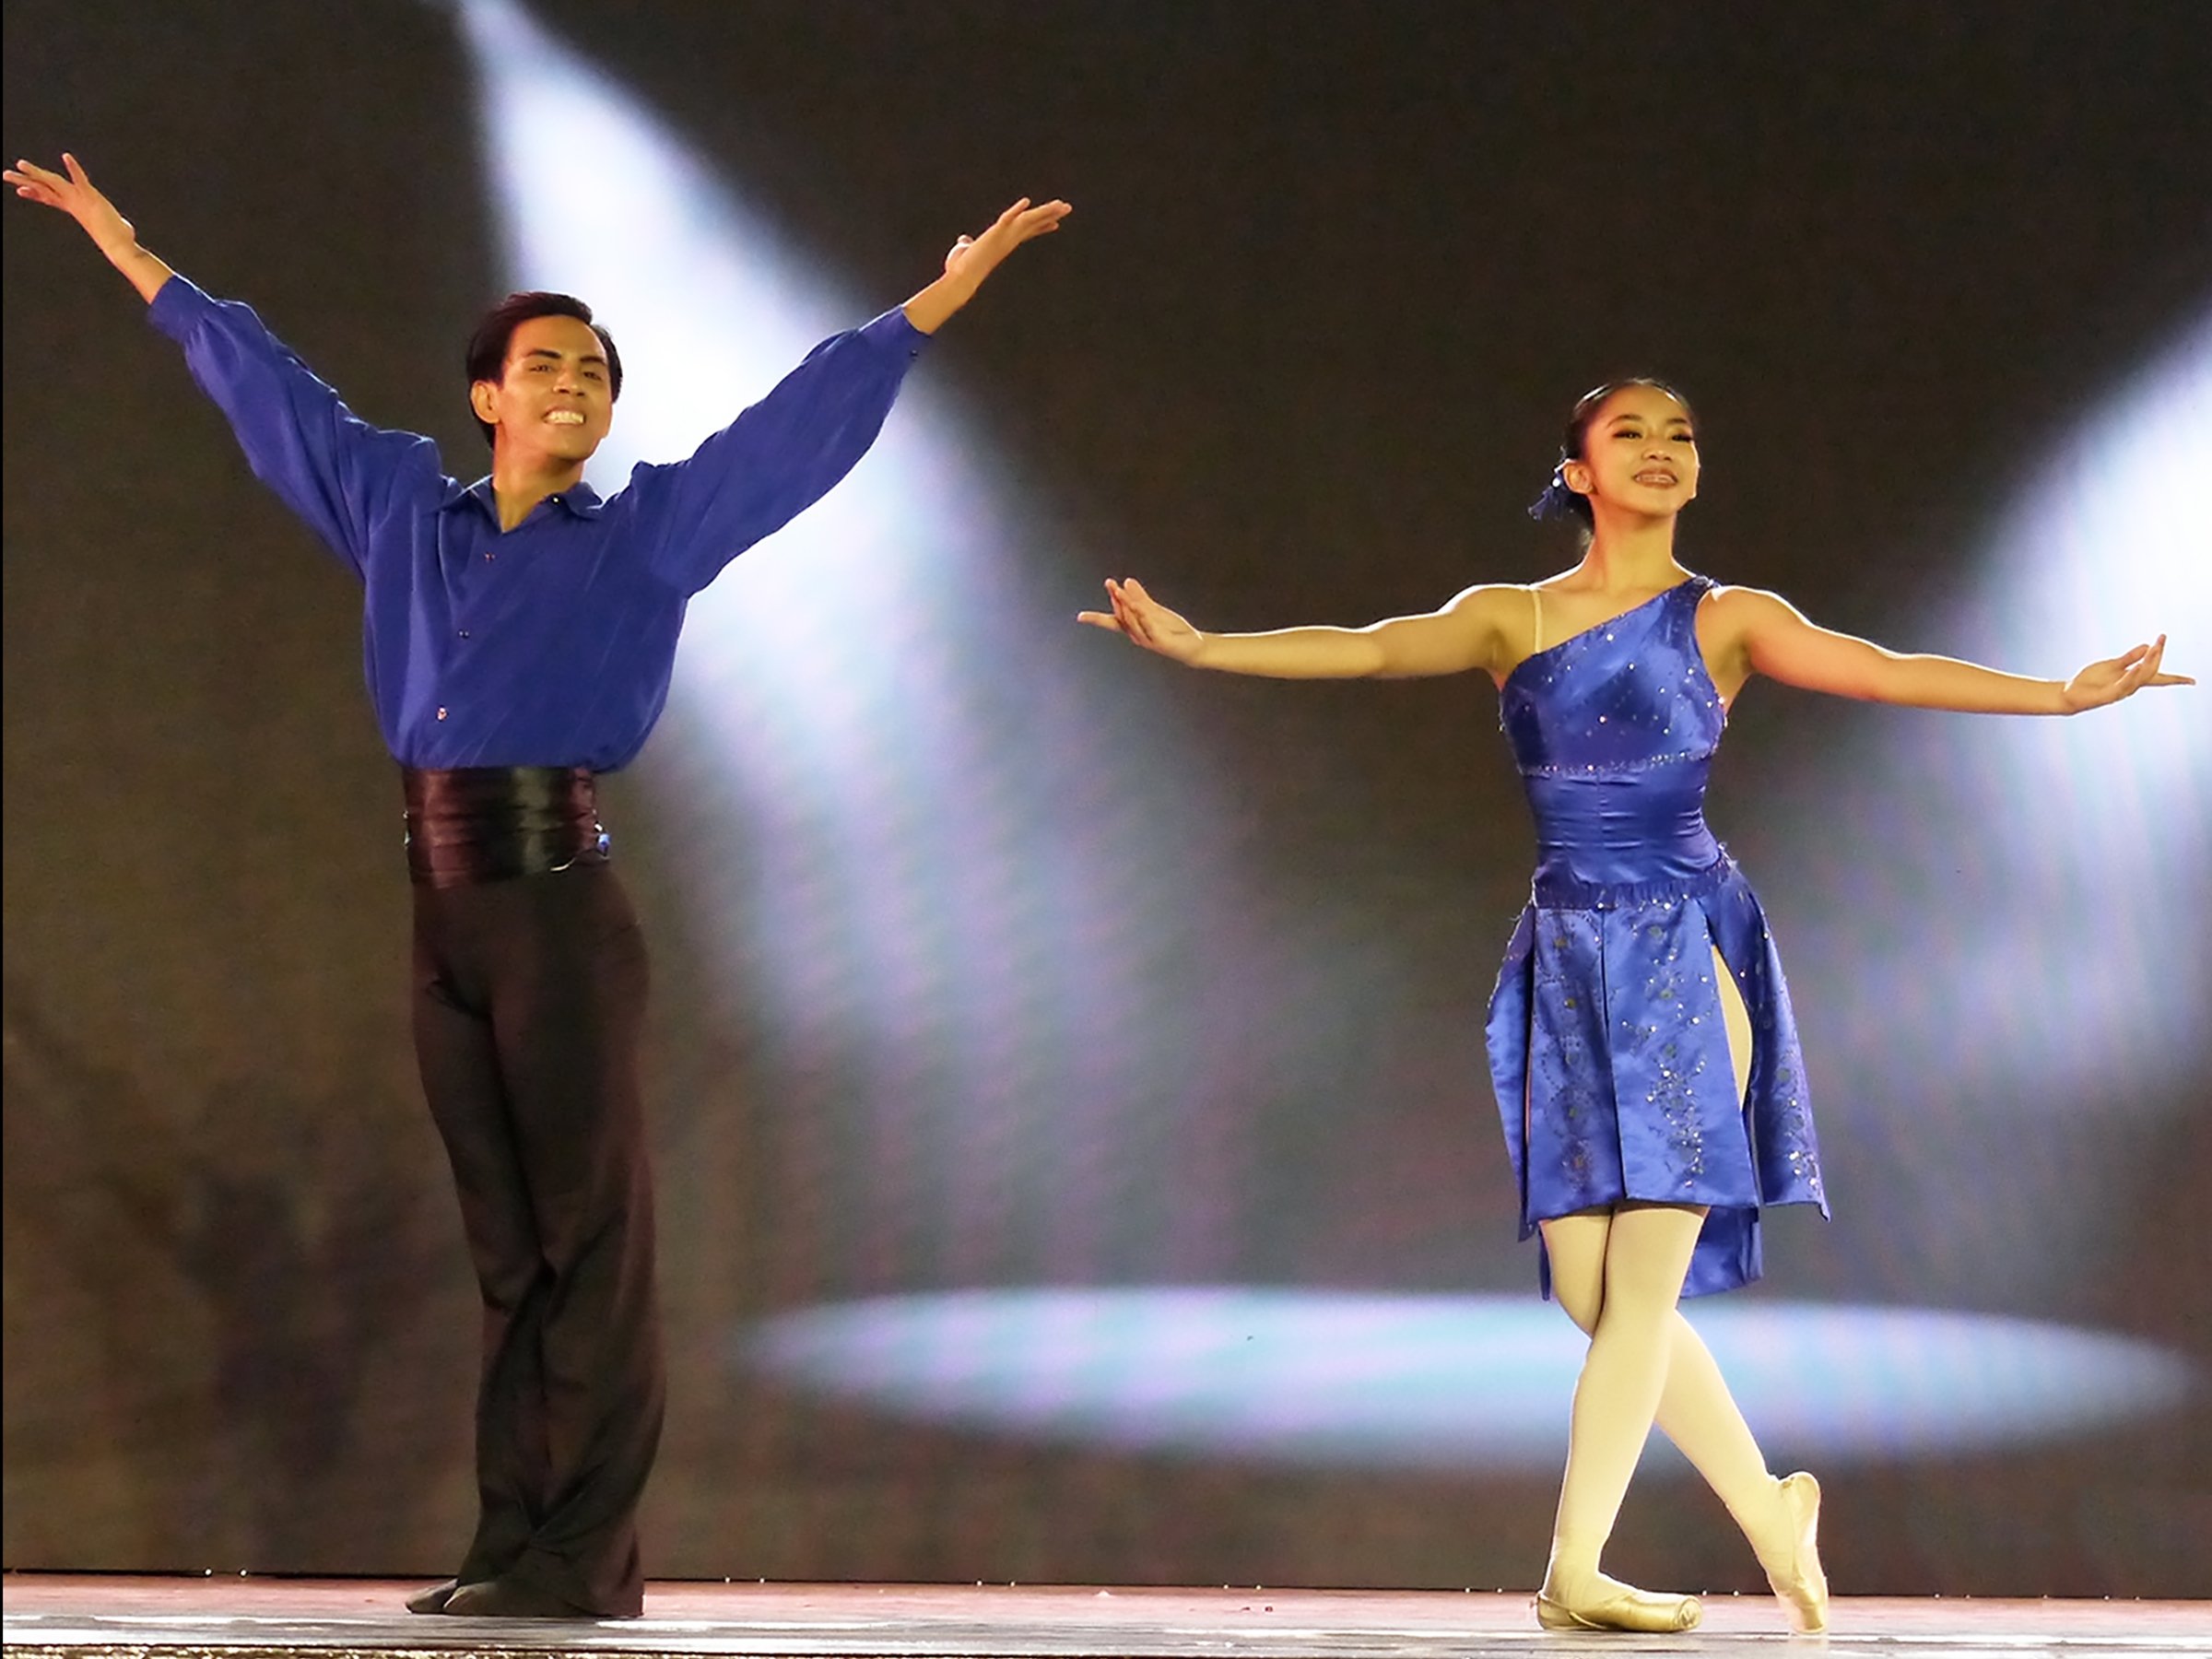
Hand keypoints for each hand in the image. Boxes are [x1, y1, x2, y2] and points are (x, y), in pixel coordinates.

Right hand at [4, 153, 137, 255]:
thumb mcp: (110, 227)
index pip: (50, 198)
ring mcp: (80, 200)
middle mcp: (73, 203)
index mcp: (74, 208)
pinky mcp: (91, 197)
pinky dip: (74, 168)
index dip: (35, 193)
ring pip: (53, 182)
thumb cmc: (118, 240)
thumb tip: (126, 230)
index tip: (20, 191)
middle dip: (24, 181)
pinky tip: (67, 156)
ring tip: (21, 164)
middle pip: (44, 188)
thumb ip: (115, 225)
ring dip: (37, 172)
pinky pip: (80, 180)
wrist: (119, 247)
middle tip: (4, 175)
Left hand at [943, 197, 1070, 283]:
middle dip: (1050, 214)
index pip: (1027, 231)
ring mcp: (1003, 237)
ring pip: (1027, 220)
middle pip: (1033, 223)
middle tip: (1067, 208)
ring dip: (1044, 211)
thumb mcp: (965, 252)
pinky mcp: (993, 235)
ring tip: (1060, 205)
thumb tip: (963, 240)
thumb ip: (966, 244)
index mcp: (1004, 243)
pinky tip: (1026, 202)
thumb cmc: (961, 271)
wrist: (960, 281)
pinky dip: (1016, 210)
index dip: (1041, 226)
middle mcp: (1007, 240)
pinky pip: (1006, 219)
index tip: (1056, 223)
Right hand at [1078, 578, 1207, 663]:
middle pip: (1121, 616)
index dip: (1096, 618)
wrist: (1193, 646)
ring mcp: (1147, 639)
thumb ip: (1140, 597)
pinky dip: (1142, 615)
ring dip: (1125, 605)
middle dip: (1115, 599)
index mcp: (1133, 627)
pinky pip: (1148, 625)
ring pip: (1132, 621)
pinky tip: (1137, 605)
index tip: (1080, 617)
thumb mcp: (1154, 610)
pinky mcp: (1159, 641)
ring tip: (1119, 589)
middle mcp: (1136, 635)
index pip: (1113, 621)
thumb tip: (1126, 581)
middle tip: (1109, 583)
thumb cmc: (1173, 631)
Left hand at [2060, 634, 2192, 711]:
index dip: (2176, 679)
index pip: (2158, 677)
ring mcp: (2120, 691)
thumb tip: (2147, 646)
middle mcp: (2130, 686)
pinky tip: (2136, 666)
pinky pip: (2123, 685)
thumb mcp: (2112, 665)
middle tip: (2161, 638)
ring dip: (2148, 662)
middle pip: (2151, 671)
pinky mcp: (2108, 695)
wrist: (2069, 694)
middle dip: (2157, 655)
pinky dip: (2131, 675)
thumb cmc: (2091, 681)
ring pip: (2140, 677)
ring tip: (2154, 648)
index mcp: (2132, 679)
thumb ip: (2129, 657)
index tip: (2193, 681)